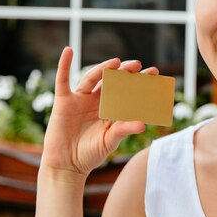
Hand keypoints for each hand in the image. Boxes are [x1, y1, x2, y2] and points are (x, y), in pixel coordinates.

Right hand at [40, 47, 157, 177]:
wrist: (66, 166)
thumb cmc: (90, 154)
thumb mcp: (110, 141)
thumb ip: (124, 130)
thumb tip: (143, 124)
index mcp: (111, 108)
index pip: (128, 90)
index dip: (140, 81)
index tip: (154, 72)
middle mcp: (97, 100)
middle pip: (112, 80)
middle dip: (125, 72)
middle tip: (138, 65)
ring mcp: (81, 99)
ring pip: (93, 78)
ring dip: (103, 68)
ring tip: (116, 62)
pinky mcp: (64, 101)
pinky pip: (62, 80)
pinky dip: (64, 65)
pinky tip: (69, 51)